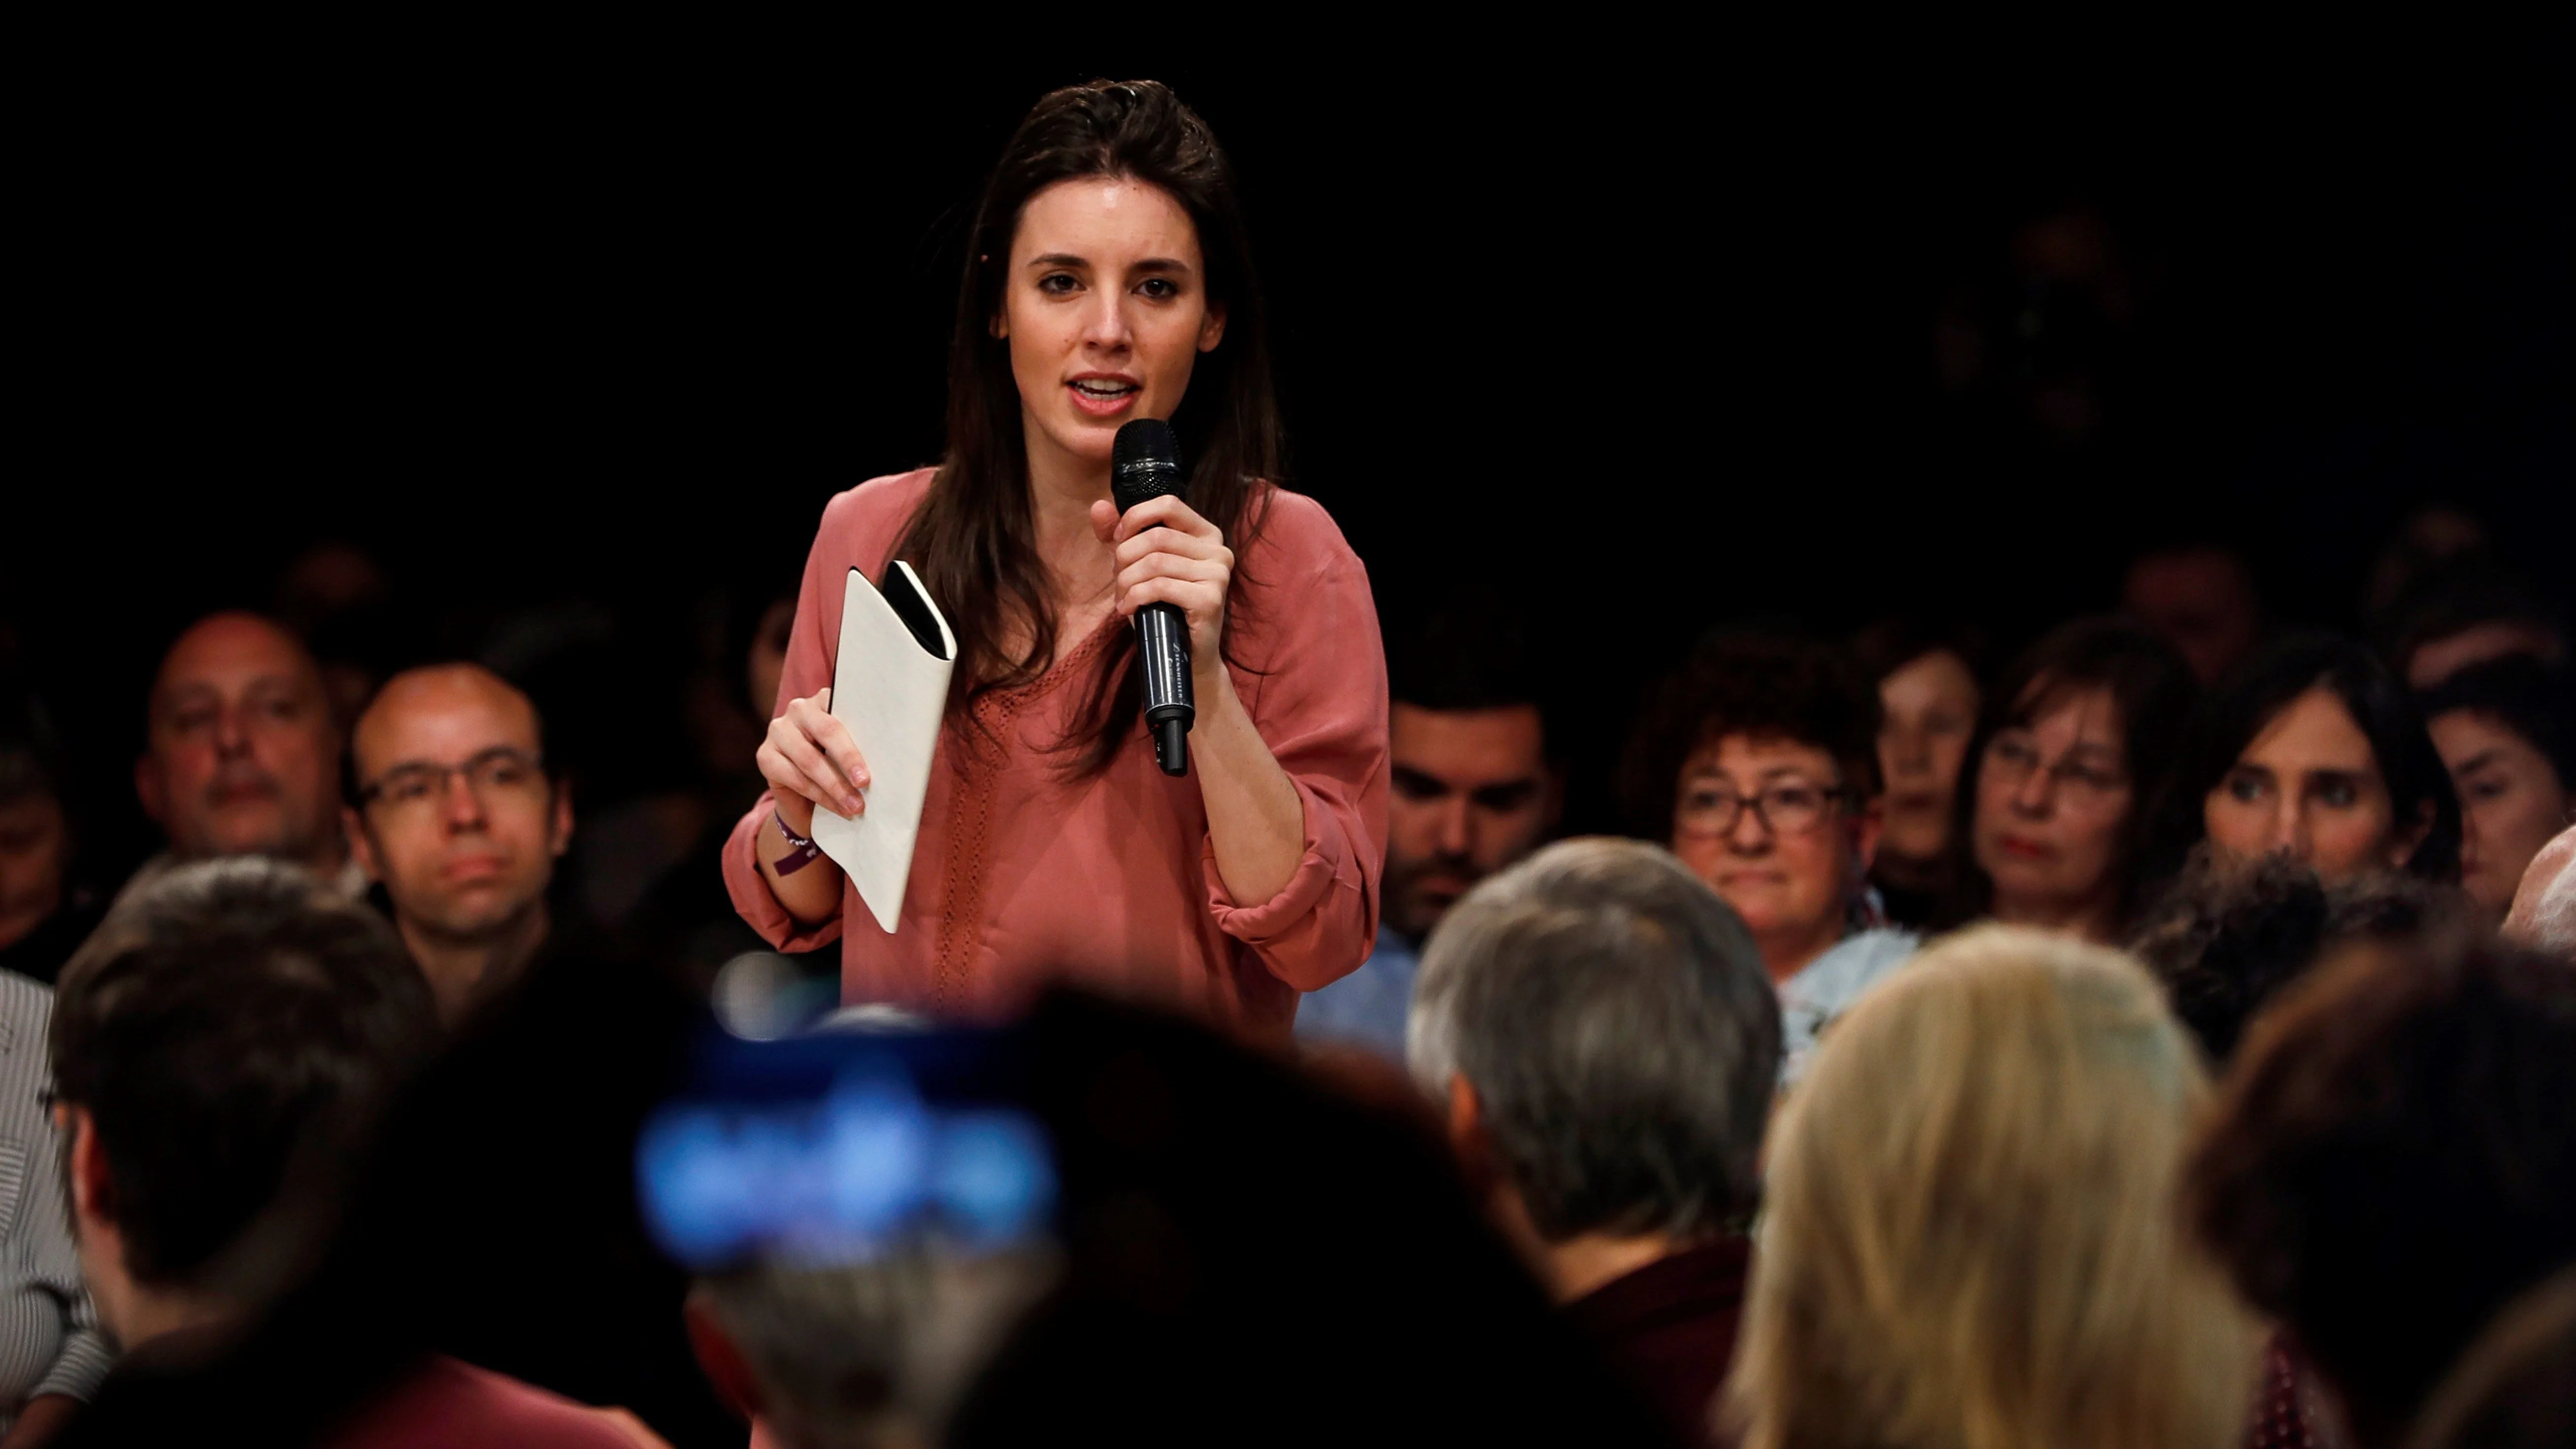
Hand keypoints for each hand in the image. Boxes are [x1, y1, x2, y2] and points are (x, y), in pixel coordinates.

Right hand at [755, 688, 868, 834]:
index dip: (864, 729)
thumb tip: (892, 760)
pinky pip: (795, 778)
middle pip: (827, 731)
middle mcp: (799, 709)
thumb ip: (863, 746)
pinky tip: (838, 808)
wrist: (805, 798)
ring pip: (810, 759)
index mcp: (825, 699)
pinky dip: (820, 796)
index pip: (846, 708)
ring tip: (856, 806)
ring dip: (836, 786)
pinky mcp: (765, 755)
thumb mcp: (851, 753)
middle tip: (865, 782)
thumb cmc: (838, 768)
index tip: (881, 748)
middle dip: (849, 759)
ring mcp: (778, 730)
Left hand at [1092, 493, 1233, 681]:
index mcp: (1206, 534)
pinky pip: (1160, 587)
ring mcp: (1218, 574)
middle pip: (1156, 536)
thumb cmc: (1163, 607)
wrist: (1186, 655)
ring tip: (1123, 598)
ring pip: (1155, 562)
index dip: (1136, 517)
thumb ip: (1120, 534)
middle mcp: (1218, 549)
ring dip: (1127, 581)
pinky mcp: (1211, 599)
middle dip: (1125, 558)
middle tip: (1119, 581)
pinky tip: (1129, 610)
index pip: (1169, 505)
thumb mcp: (1138, 565)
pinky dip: (1136, 597)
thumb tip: (1098, 506)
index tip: (1118, 540)